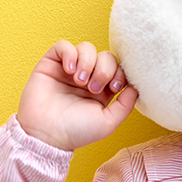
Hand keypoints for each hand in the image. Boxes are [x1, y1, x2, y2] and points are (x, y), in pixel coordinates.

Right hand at [16, 41, 137, 150]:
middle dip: (104, 70)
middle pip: (105, 56)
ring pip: (87, 48)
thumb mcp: (108, 122)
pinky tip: (69, 70)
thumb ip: (125, 104)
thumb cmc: (75, 132)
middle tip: (92, 88)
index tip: (113, 88)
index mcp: (102, 90)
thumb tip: (135, 86)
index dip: (119, 73)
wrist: (46, 135)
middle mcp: (87, 77)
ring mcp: (69, 70)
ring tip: (79, 81)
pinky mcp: (51, 64)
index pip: (118, 68)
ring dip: (87, 62)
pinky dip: (70, 54)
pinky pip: (63, 46)